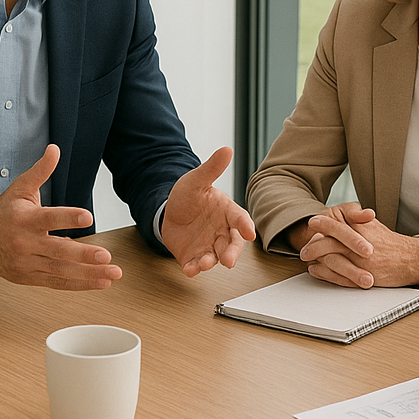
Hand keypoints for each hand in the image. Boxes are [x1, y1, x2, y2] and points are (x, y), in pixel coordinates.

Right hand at [0, 144, 122, 290]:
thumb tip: (54, 149)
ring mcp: (29, 263)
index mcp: (25, 220)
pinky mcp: (32, 278)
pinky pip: (59, 283)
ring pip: (62, 270)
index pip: (49, 218)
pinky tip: (100, 282)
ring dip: (89, 274)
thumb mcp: (19, 189)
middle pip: (57, 250)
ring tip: (112, 273)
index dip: (68, 218)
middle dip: (83, 254)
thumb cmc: (4, 215)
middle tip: (106, 256)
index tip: (88, 217)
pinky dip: (80, 284)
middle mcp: (26, 243)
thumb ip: (40, 171)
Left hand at [160, 147, 256, 276]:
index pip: (240, 219)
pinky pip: (196, 265)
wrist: (168, 211)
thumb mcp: (197, 180)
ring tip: (205, 263)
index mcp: (226, 212)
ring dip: (212, 262)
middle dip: (232, 254)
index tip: (250, 233)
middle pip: (232, 245)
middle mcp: (221, 231)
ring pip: (215, 257)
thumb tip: (227, 148)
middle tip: (230, 261)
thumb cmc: (189, 195)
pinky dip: (194, 269)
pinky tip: (189, 270)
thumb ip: (212, 168)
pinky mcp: (193, 256)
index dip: (245, 226)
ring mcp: (208, 246)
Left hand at [292, 204, 418, 288]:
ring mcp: (358, 260)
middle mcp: (358, 243)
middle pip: (327, 242)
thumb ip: (358, 220)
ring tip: (307, 259)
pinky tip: (316, 270)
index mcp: (360, 229)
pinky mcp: (360, 275)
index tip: (313, 224)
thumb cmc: (391, 244)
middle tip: (304, 249)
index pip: (335, 224)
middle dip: (313, 246)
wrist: (410, 260)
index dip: (322, 224)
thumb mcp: (374, 226)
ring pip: (330, 259)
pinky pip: (336, 275)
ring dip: (315, 260)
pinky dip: (323, 273)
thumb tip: (345, 215)